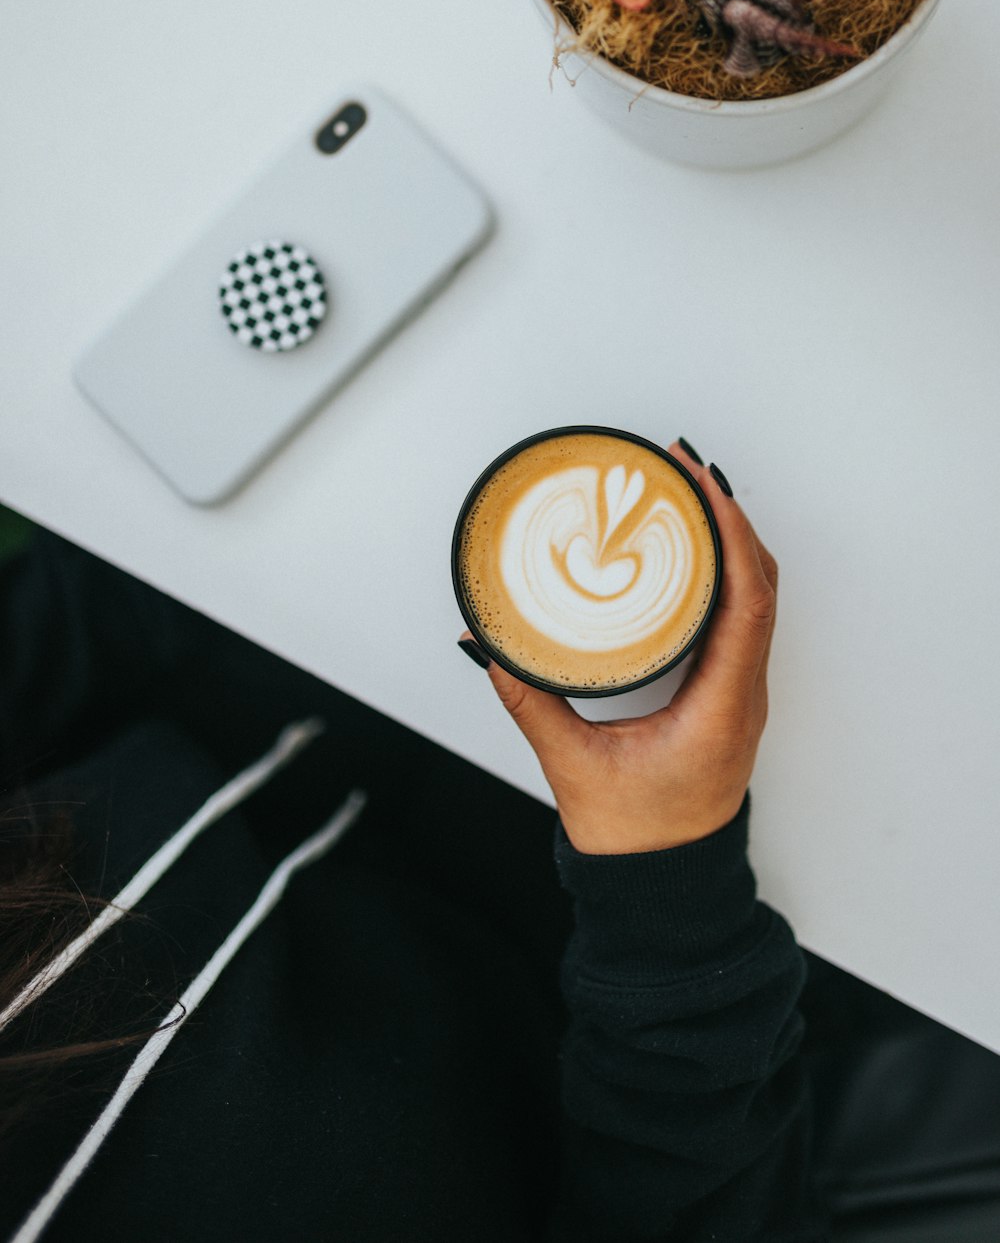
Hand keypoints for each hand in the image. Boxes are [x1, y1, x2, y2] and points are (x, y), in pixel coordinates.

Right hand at [466, 441, 777, 854]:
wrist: (665, 884)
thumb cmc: (635, 836)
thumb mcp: (573, 766)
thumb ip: (529, 701)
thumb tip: (485, 647)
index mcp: (722, 705)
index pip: (749, 599)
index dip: (732, 533)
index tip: (701, 485)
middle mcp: (743, 692)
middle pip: (761, 582)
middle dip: (728, 515)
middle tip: (682, 468)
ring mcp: (741, 691)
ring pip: (756, 595)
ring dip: (731, 539)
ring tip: (687, 492)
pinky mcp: (727, 692)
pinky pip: (740, 616)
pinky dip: (725, 571)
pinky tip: (691, 549)